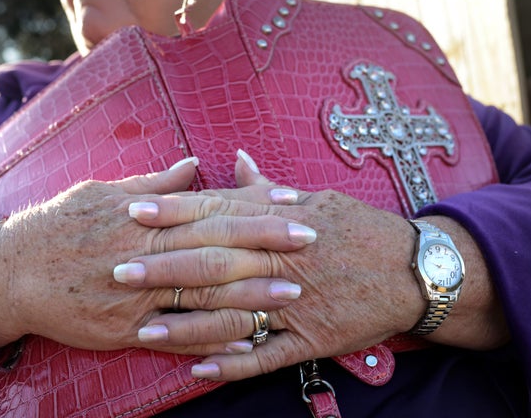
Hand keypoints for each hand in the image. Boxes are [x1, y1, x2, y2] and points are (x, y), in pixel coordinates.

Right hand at [0, 156, 313, 352]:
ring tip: (294, 292)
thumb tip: (194, 163)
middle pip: (216, 248)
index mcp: (142, 216)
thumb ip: (153, 182)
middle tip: (311, 241)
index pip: (210, 209)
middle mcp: (144, 253)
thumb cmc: (58, 225)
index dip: (254, 207)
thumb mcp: (101, 191)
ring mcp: (137, 296)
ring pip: (203, 295)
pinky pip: (176, 337)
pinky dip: (212, 339)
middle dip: (266, 245)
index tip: (292, 202)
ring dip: (251, 294)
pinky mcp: (125, 330)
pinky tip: (247, 339)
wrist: (9, 273)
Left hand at [116, 151, 507, 379]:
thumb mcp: (315, 198)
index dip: (173, 212)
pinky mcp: (310, 338)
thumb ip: (268, 187)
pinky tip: (198, 370)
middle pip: (213, 263)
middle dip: (163, 267)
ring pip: (232, 315)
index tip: (133, 211)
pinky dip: (233, 364)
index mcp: (279, 222)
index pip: (217, 213)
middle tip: (116, 269)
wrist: (413, 268)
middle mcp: (280, 260)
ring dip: (186, 324)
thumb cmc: (358, 229)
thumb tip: (236, 159)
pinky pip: (266, 356)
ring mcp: (294, 303)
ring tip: (143, 331)